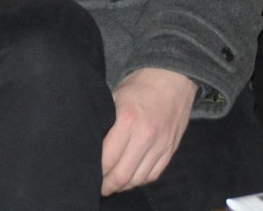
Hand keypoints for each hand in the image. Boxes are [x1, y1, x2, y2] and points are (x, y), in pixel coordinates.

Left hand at [100, 68, 196, 195]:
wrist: (174, 76)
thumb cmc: (140, 85)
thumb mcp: (115, 97)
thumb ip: (105, 123)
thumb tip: (91, 146)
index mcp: (127, 121)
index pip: (106, 160)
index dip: (95, 172)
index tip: (88, 173)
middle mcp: (145, 136)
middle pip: (122, 175)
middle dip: (107, 186)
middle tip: (99, 186)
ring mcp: (161, 144)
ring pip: (138, 179)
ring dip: (123, 185)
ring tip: (113, 183)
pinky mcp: (170, 148)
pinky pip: (153, 174)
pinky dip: (140, 180)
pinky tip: (131, 177)